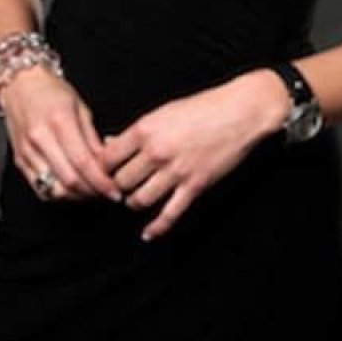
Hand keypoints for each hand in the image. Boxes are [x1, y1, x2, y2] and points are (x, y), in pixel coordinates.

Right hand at [0, 65, 122, 203]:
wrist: (19, 84)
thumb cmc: (51, 91)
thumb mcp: (81, 107)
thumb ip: (92, 138)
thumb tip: (107, 164)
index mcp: (59, 121)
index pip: (83, 162)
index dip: (101, 182)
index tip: (114, 190)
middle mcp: (40, 139)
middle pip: (69, 181)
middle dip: (92, 193)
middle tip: (106, 193)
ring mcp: (27, 152)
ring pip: (54, 189)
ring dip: (76, 197)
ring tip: (91, 192)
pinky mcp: (19, 161)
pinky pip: (40, 188)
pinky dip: (59, 194)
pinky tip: (71, 190)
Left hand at [103, 70, 288, 240]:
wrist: (239, 111)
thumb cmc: (202, 106)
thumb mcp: (164, 111)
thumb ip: (137, 131)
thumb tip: (110, 143)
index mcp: (146, 129)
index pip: (108, 159)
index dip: (102, 168)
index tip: (105, 172)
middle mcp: (157, 151)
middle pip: (121, 182)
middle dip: (118, 187)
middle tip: (120, 188)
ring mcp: (176, 171)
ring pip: (140, 200)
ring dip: (134, 203)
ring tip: (135, 200)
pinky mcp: (195, 186)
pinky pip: (169, 214)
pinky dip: (156, 228)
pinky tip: (148, 234)